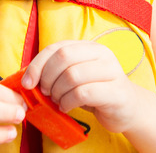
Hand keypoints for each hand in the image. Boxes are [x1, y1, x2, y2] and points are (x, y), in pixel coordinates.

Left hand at [21, 40, 141, 132]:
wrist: (128, 109)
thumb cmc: (96, 92)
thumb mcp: (76, 76)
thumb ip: (57, 71)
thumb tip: (28, 78)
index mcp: (89, 47)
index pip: (57, 47)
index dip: (38, 64)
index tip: (27, 83)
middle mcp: (102, 54)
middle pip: (63, 57)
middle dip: (47, 78)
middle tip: (45, 93)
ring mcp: (112, 71)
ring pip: (72, 76)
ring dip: (57, 92)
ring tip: (57, 101)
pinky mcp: (116, 92)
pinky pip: (83, 93)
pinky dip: (68, 102)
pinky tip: (67, 107)